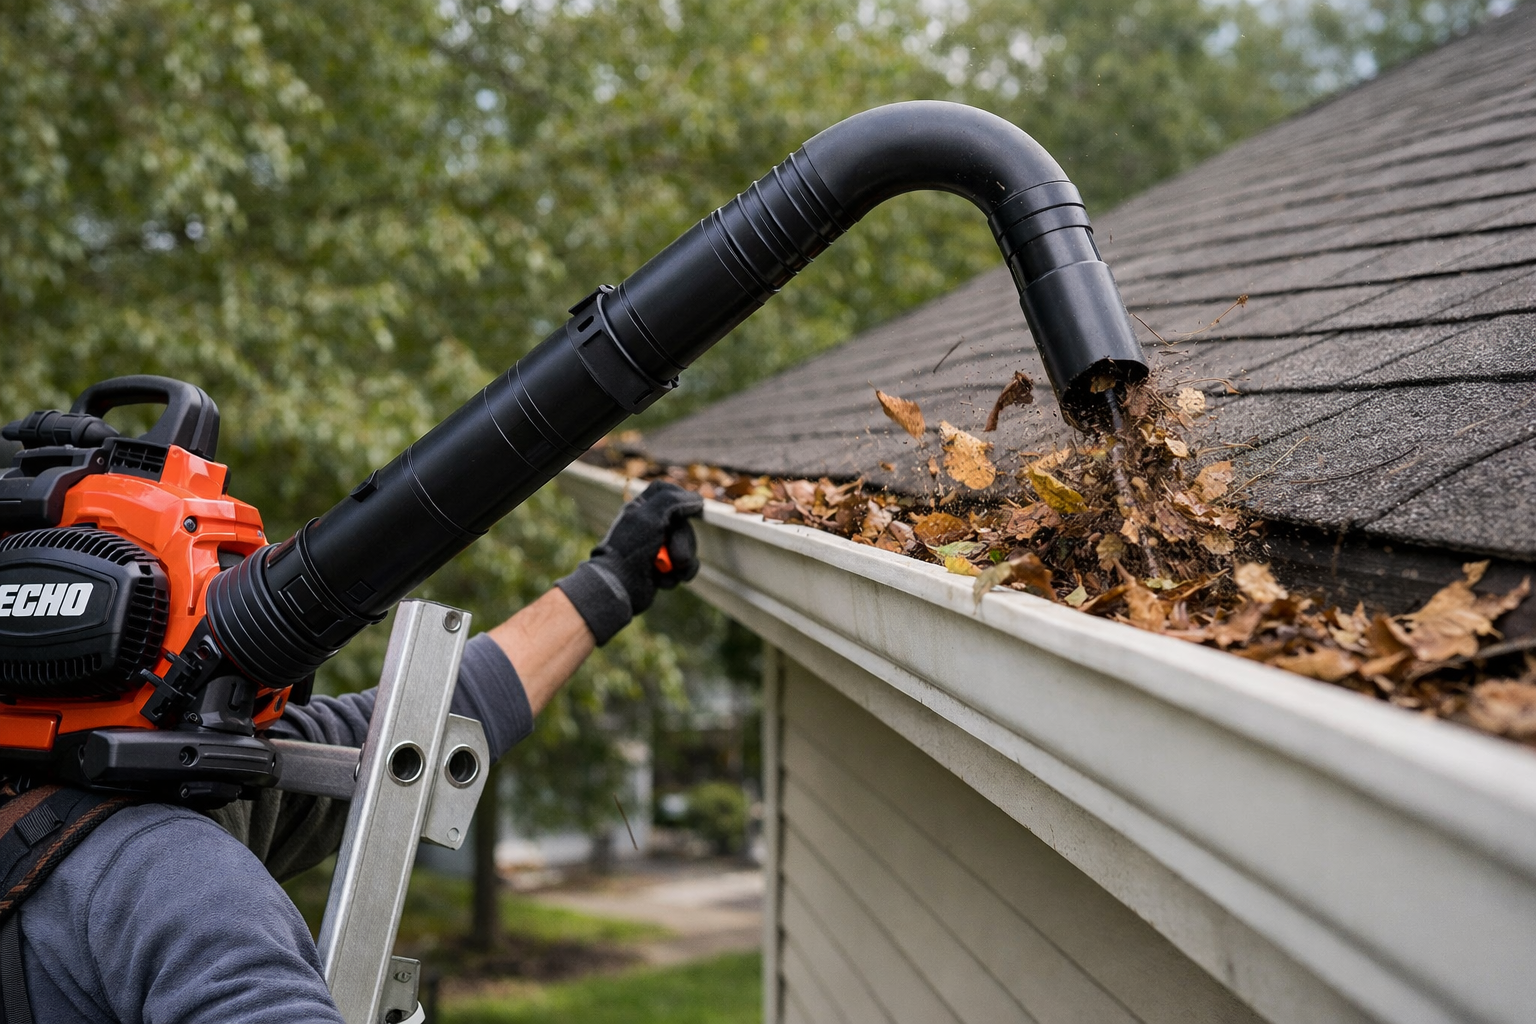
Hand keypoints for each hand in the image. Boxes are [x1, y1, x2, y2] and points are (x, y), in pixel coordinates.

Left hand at [554, 481, 702, 643]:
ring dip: (683, 561)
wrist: (618, 588)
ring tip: (671, 571)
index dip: (682, 497)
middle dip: (684, 541)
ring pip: (687, 547)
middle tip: (677, 556)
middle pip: (683, 523)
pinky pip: (684, 567)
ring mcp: (656, 548)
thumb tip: (697, 500)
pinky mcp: (662, 568)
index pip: (665, 491)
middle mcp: (649, 526)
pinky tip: (663, 581)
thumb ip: (673, 501)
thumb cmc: (630, 550)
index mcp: (640, 509)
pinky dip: (678, 574)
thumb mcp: (650, 517)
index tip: (696, 508)